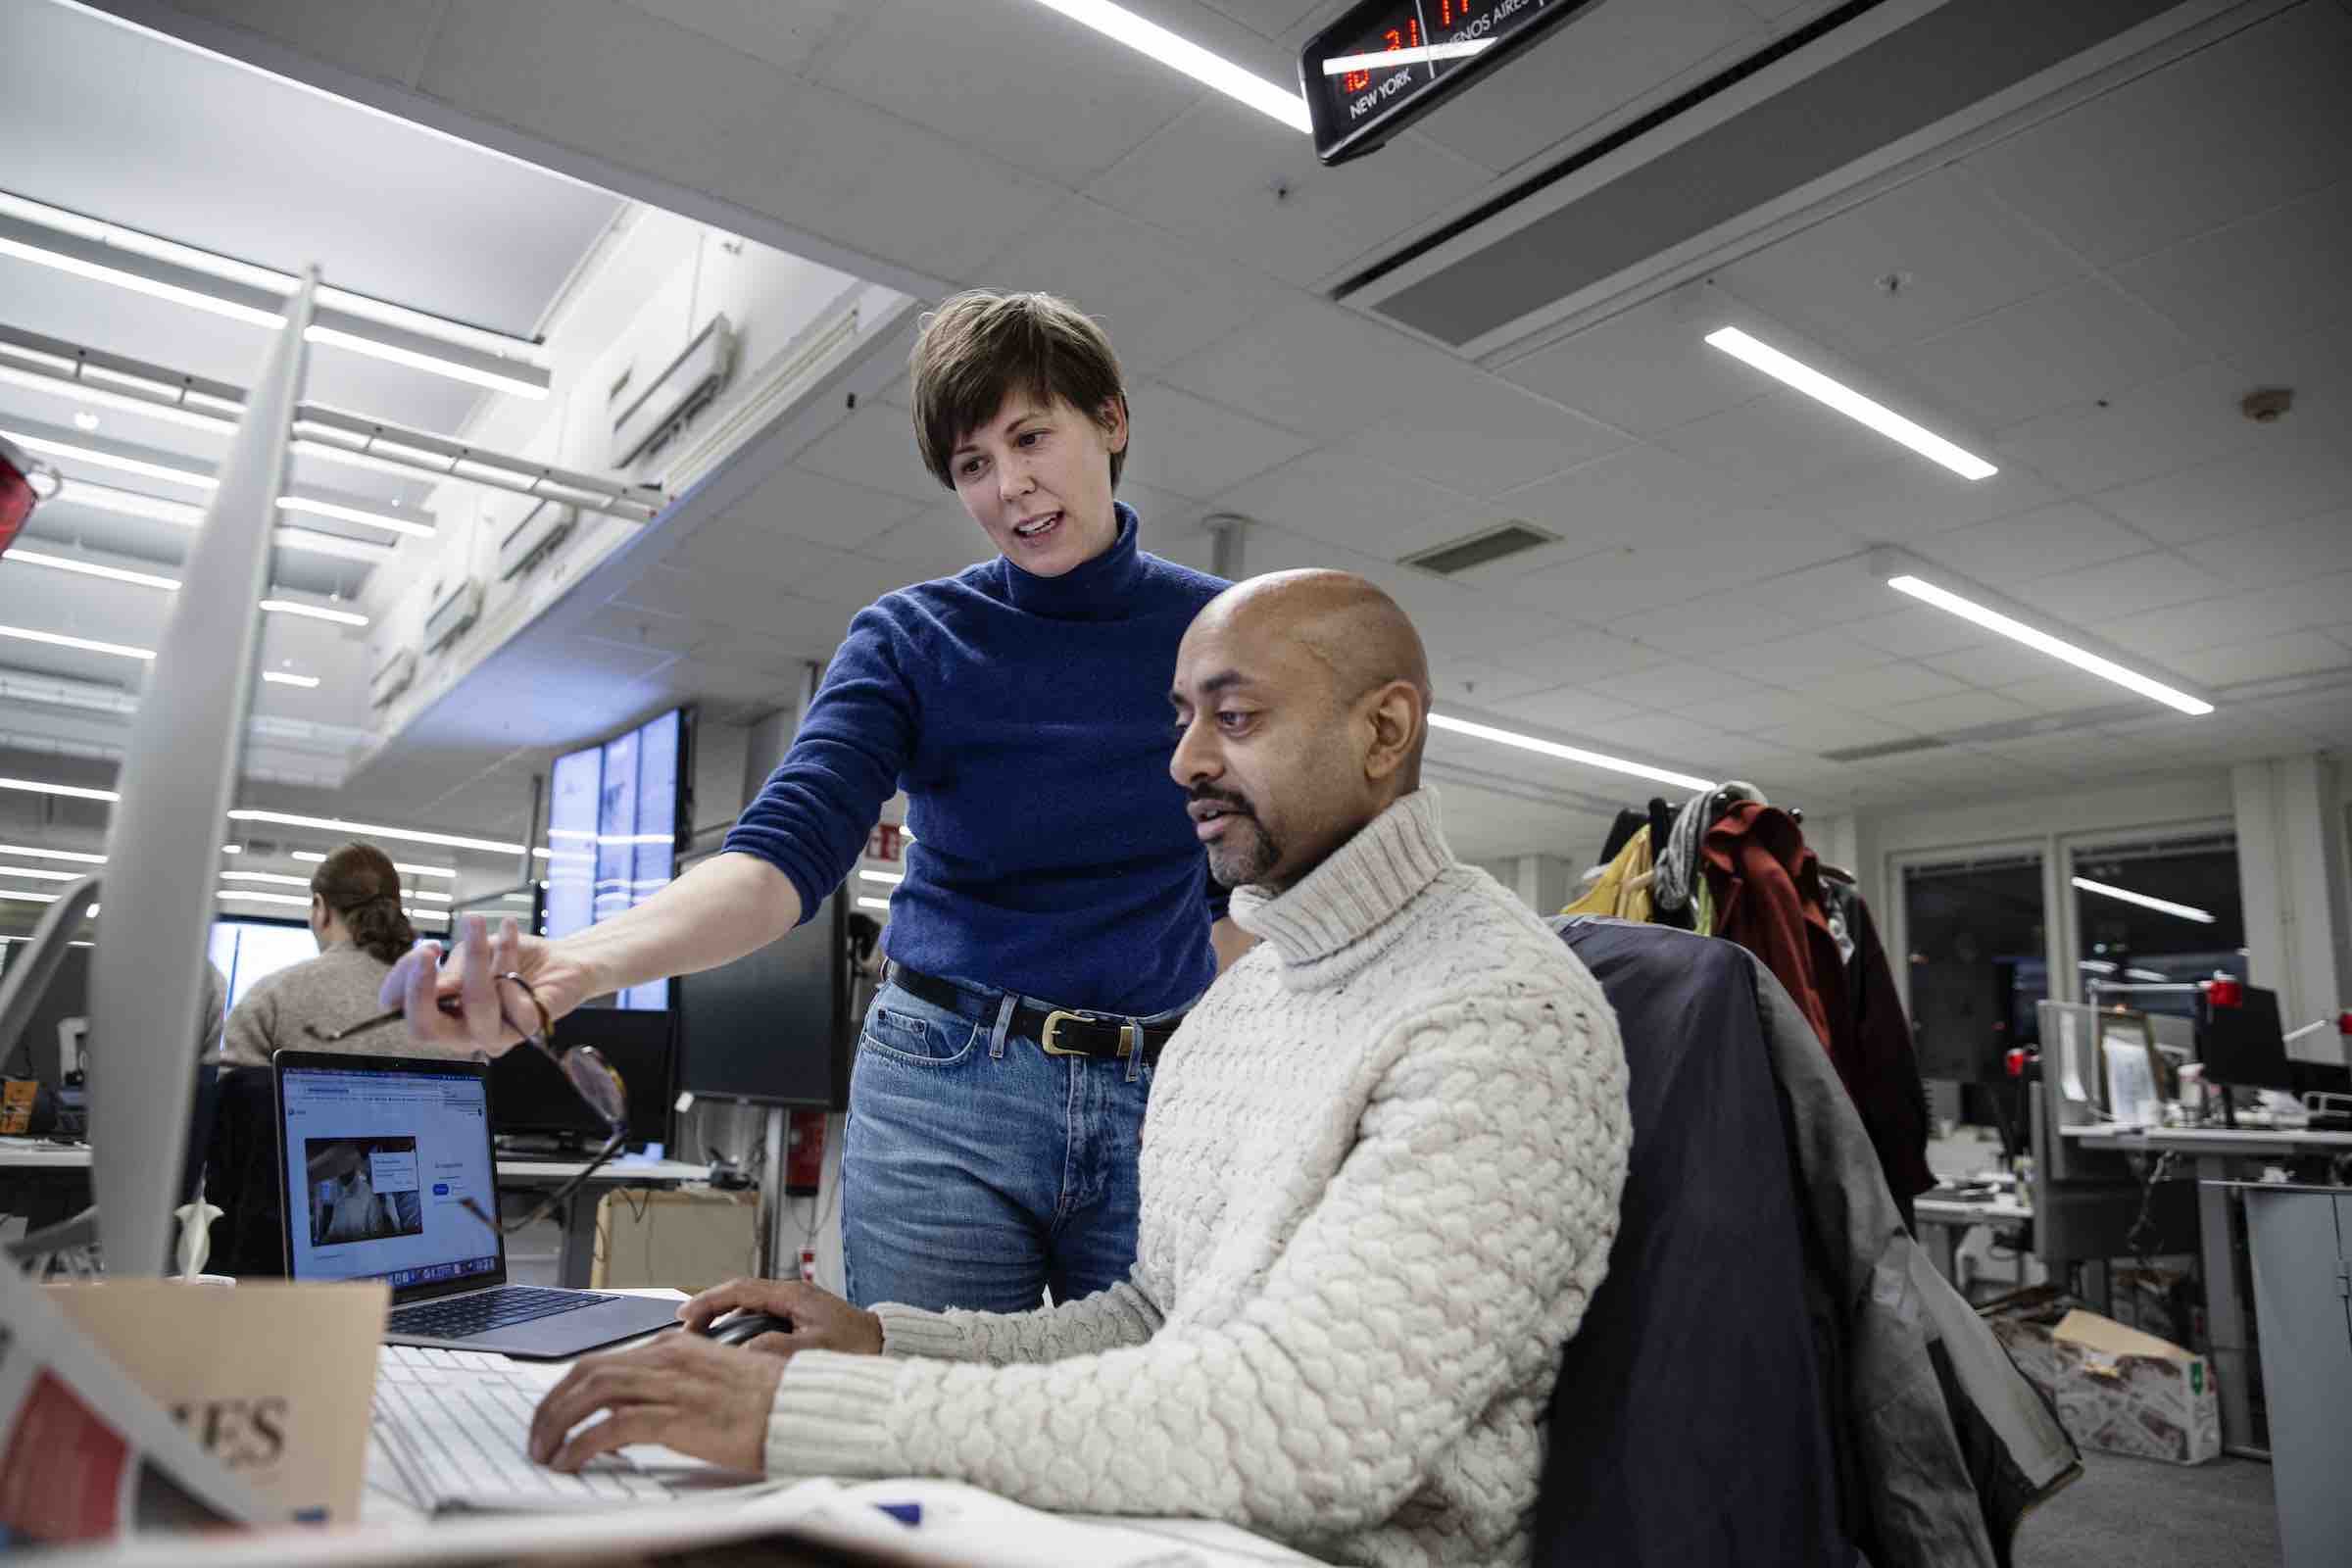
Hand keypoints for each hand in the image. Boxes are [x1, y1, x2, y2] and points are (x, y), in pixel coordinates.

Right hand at [378, 914, 590, 1054]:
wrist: (558, 958)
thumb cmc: (506, 959)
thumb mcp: (468, 957)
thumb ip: (447, 970)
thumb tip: (425, 974)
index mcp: (439, 1016)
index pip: (402, 1013)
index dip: (400, 985)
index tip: (422, 951)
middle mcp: (461, 1033)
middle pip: (424, 1028)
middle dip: (421, 988)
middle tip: (430, 950)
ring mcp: (494, 1036)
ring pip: (475, 1005)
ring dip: (474, 958)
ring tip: (475, 923)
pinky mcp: (527, 1027)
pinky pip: (513, 994)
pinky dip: (508, 955)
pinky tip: (510, 935)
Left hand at [529, 1334, 782, 1473]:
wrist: (801, 1410)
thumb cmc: (766, 1402)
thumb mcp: (713, 1381)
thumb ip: (674, 1387)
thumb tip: (635, 1414)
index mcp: (676, 1346)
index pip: (603, 1359)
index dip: (569, 1388)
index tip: (554, 1412)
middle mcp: (667, 1358)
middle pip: (586, 1372)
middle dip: (551, 1404)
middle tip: (537, 1435)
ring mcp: (671, 1385)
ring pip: (590, 1394)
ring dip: (556, 1424)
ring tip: (544, 1452)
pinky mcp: (676, 1416)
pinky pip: (611, 1427)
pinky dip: (581, 1445)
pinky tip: (570, 1462)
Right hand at [680, 1278, 884, 1357]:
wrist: (885, 1346)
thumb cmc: (857, 1347)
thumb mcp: (814, 1351)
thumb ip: (776, 1350)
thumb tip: (741, 1352)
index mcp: (793, 1295)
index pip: (739, 1289)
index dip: (708, 1301)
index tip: (684, 1315)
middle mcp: (792, 1294)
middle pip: (739, 1295)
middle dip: (710, 1310)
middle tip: (686, 1332)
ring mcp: (796, 1305)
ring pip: (749, 1307)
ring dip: (724, 1320)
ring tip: (703, 1342)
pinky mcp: (800, 1317)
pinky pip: (761, 1317)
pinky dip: (741, 1328)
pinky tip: (733, 1348)